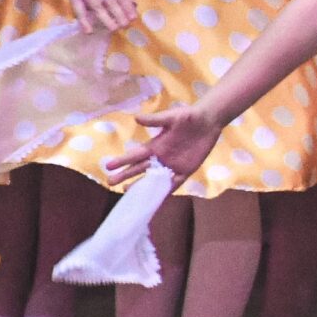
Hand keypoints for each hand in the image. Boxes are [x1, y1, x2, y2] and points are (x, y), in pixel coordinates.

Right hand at [61, 0, 138, 32]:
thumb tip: (134, 5)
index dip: (128, 5)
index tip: (133, 17)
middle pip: (109, 0)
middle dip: (118, 13)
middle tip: (125, 25)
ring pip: (96, 6)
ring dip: (105, 18)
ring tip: (114, 29)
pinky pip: (79, 9)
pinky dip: (84, 21)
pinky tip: (88, 31)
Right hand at [103, 104, 222, 186]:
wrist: (208, 122)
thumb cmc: (188, 117)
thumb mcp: (171, 117)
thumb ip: (155, 120)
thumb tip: (136, 118)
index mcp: (155, 145)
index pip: (135, 155)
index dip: (122, 160)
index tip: (108, 166)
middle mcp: (160, 157)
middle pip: (139, 168)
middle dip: (125, 175)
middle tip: (110, 182)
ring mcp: (172, 165)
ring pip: (153, 179)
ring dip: (141, 185)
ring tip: (126, 191)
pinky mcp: (185, 170)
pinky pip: (174, 183)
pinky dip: (165, 191)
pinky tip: (155, 199)